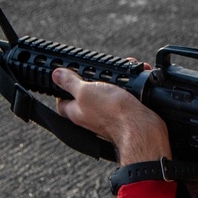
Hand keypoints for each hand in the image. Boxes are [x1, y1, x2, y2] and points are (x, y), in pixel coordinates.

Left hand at [53, 67, 170, 164]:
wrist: (142, 127)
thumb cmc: (112, 114)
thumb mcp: (85, 91)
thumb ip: (70, 83)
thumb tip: (56, 75)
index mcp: (77, 112)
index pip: (62, 101)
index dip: (62, 88)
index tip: (65, 76)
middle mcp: (92, 114)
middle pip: (88, 93)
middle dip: (95, 77)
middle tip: (99, 70)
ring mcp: (110, 114)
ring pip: (110, 91)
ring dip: (116, 78)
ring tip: (121, 71)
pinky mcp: (127, 112)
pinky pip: (127, 94)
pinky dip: (132, 83)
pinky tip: (136, 76)